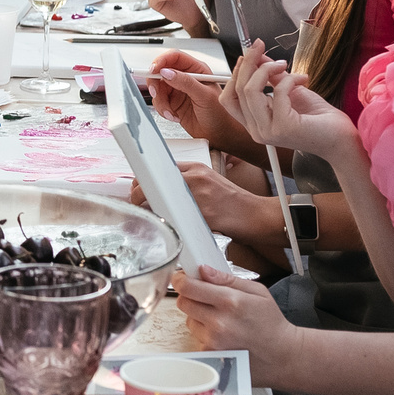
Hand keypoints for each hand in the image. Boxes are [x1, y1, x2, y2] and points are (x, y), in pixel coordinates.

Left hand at [128, 149, 280, 241]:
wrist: (256, 215)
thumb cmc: (234, 202)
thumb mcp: (210, 181)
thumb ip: (188, 181)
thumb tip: (161, 187)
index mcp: (197, 168)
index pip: (160, 168)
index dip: (144, 180)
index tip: (136, 188)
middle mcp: (196, 178)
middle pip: (154, 182)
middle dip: (139, 194)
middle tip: (137, 205)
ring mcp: (199, 195)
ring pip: (160, 199)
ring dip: (148, 209)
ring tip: (147, 216)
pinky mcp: (203, 213)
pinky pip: (174, 217)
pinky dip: (165, 221)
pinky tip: (163, 226)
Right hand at [140, 49, 225, 139]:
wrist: (219, 134)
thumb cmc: (220, 113)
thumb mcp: (204, 96)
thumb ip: (185, 82)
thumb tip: (167, 72)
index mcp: (196, 70)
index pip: (175, 57)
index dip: (162, 61)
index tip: (153, 70)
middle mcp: (185, 77)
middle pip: (161, 72)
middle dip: (156, 83)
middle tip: (155, 93)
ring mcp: (178, 90)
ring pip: (158, 88)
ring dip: (161, 102)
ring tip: (171, 112)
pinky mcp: (172, 103)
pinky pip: (159, 102)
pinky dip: (163, 110)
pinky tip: (174, 116)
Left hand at [174, 263, 302, 373]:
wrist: (282, 355)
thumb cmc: (271, 323)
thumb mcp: (258, 292)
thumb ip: (227, 279)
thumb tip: (203, 269)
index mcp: (230, 301)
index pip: (188, 286)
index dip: (181, 280)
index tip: (182, 278)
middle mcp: (219, 322)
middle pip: (183, 302)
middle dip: (190, 296)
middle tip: (205, 298)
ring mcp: (213, 341)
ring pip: (189, 320)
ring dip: (198, 316)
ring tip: (220, 319)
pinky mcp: (211, 355)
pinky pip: (196, 338)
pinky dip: (204, 334)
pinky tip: (222, 334)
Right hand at [219, 40, 358, 160]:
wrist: (340, 138)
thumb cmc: (319, 120)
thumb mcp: (290, 92)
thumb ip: (271, 78)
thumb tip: (259, 58)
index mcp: (254, 123)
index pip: (228, 98)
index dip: (236, 72)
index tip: (250, 53)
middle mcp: (256, 130)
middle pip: (238, 90)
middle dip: (248, 62)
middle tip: (260, 46)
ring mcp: (268, 131)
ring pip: (250, 90)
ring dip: (268, 69)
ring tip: (285, 66)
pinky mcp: (283, 127)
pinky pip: (278, 92)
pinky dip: (291, 79)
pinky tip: (303, 79)